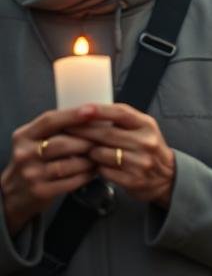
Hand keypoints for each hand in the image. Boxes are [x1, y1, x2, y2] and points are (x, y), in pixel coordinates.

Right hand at [1, 107, 98, 235]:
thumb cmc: (35, 158)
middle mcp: (24, 154)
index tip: (94, 110)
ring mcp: (31, 174)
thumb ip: (59, 128)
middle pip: (62, 143)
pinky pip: (70, 182)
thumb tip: (95, 114)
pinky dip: (86, 175)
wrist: (14, 192)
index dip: (73, 114)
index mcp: (25, 135)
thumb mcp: (37, 139)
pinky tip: (94, 171)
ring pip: (68, 164)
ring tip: (102, 156)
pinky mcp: (40, 191)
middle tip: (106, 139)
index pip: (50, 120)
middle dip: (87, 141)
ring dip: (89, 160)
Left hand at [68, 104, 175, 207]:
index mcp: (147, 125)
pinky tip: (95, 166)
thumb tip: (91, 111)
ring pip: (102, 154)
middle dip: (83, 131)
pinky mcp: (133, 180)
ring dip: (90, 153)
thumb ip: (123, 121)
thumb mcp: (143, 129)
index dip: (100, 110)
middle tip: (66, 128)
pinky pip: (104, 172)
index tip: (82, 109)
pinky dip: (96, 168)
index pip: (121, 113)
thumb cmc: (148, 149)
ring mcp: (140, 162)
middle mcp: (145, 142)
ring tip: (85, 151)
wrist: (167, 176)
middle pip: (107, 134)